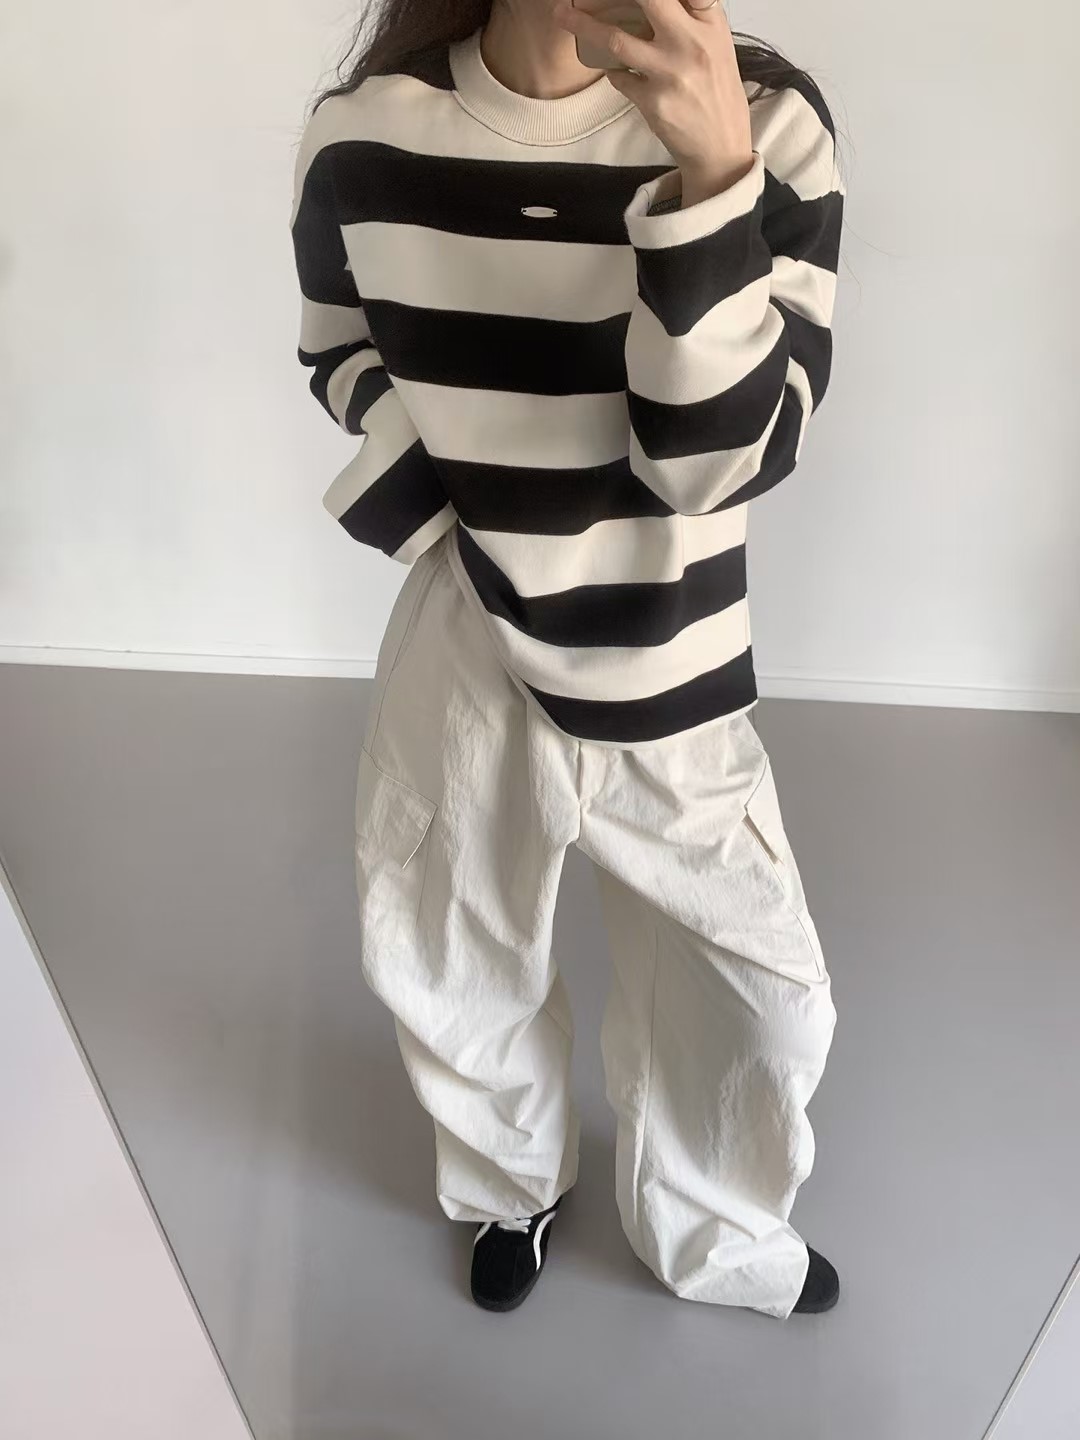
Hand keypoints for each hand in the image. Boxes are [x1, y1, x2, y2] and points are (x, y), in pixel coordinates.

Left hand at [553, 0, 753, 201]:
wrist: (720, 148)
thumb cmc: (716, 92)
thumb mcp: (715, 45)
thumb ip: (690, 17)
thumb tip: (650, 3)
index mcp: (710, 24)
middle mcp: (692, 43)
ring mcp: (670, 73)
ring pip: (617, 40)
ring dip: (584, 25)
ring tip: (562, 15)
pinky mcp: (653, 102)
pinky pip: (618, 77)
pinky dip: (613, 71)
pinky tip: (616, 70)